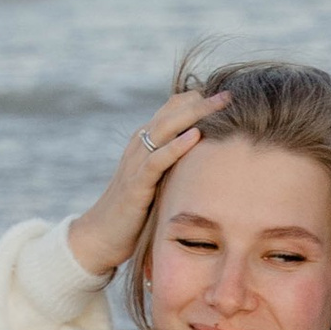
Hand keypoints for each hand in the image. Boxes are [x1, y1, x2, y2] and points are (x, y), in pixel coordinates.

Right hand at [67, 89, 230, 280]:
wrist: (102, 235)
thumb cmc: (135, 210)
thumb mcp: (157, 180)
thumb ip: (174, 164)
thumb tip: (207, 158)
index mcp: (145, 141)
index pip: (172, 108)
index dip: (197, 100)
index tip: (226, 96)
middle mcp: (139, 145)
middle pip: (171, 112)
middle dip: (201, 102)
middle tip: (228, 94)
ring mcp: (136, 162)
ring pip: (165, 128)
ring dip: (193, 114)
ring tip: (219, 105)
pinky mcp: (136, 184)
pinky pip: (157, 160)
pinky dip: (176, 146)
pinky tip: (196, 136)